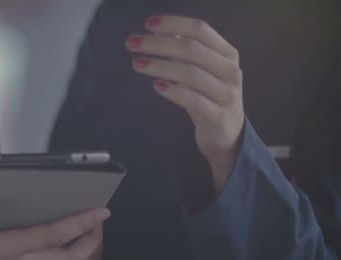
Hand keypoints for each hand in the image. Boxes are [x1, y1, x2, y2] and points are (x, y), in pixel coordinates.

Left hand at [126, 15, 244, 190]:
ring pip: (190, 73)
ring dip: (160, 66)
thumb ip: (186, 53)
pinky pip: (193, 100)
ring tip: (137, 63)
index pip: (200, 30)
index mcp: (227, 53)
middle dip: (158, 44)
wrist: (227, 134)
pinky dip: (173, 91)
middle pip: (191, 49)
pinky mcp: (217, 116)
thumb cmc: (209, 98)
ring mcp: (226, 94)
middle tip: (132, 44)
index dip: (173, 24)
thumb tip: (160, 33)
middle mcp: (230, 70)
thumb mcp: (202, 71)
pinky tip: (156, 86)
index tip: (147, 24)